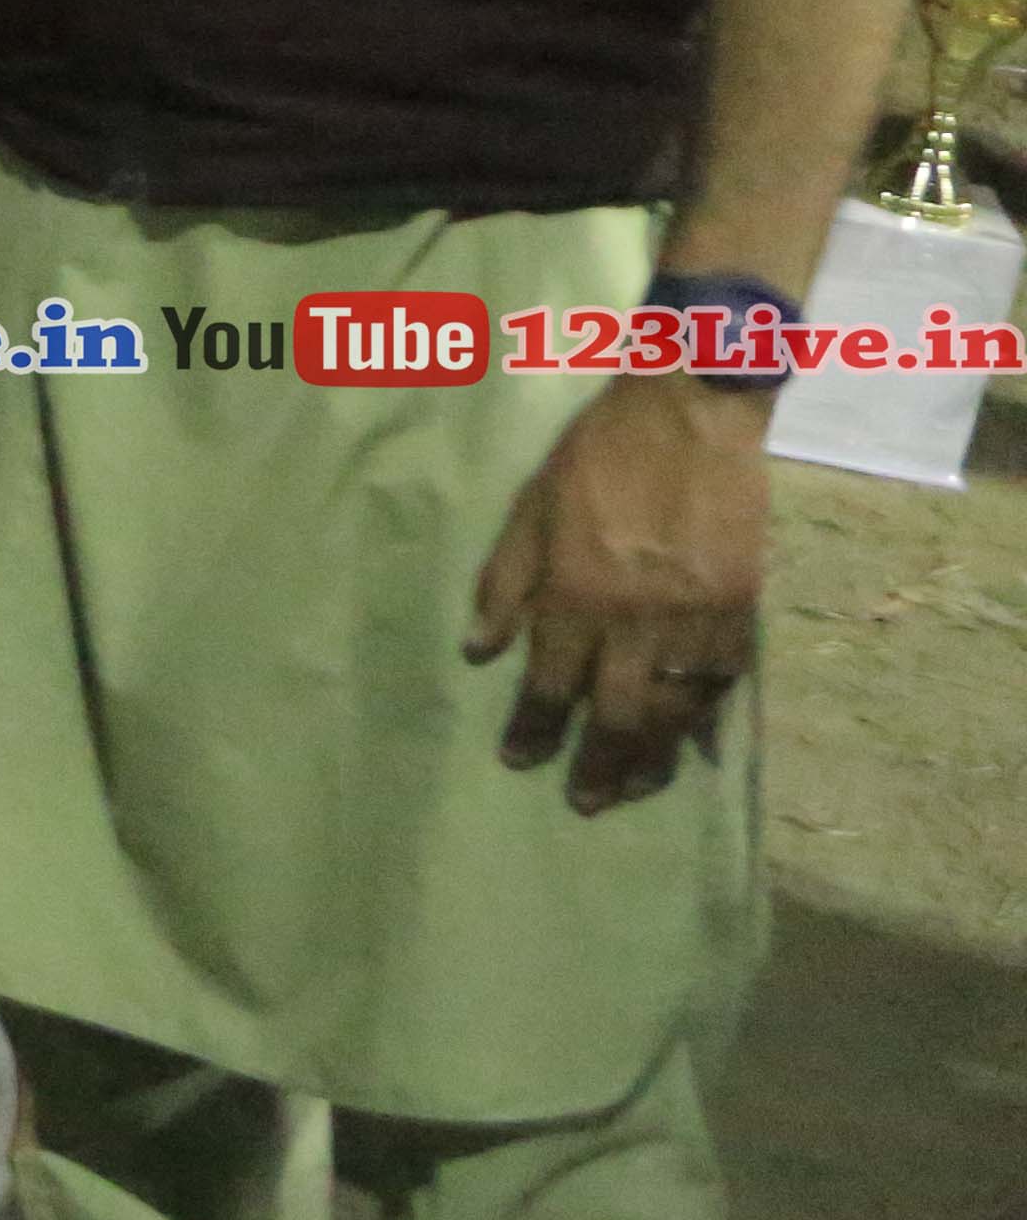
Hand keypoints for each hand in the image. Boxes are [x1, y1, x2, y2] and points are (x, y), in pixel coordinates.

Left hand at [466, 372, 766, 812]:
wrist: (690, 416)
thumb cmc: (595, 458)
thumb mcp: (527, 512)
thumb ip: (503, 586)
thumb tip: (477, 652)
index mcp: (576, 595)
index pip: (549, 685)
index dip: (534, 731)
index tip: (519, 762)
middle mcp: (636, 619)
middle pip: (618, 714)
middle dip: (598, 765)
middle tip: (584, 803)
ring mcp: (696, 617)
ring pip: (677, 709)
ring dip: (656, 756)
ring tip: (635, 788)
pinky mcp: (741, 607)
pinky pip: (725, 680)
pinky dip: (708, 717)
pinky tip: (695, 745)